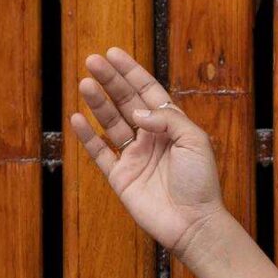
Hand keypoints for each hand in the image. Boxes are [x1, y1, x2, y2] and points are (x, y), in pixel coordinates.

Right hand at [68, 47, 224, 257]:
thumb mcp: (195, 142)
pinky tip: (77, 118)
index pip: (148, 92)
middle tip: (92, 61)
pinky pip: (100, 153)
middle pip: (126, 102)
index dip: (131, 72)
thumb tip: (138, 113)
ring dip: (98, 102)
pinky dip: (88, 136)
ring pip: (111, 123)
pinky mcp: (121, 178)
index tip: (113, 53)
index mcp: (171, 127)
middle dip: (110, 81)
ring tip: (85, 83)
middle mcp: (151, 138)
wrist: (194, 224)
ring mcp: (134, 157)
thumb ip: (168, 120)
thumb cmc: (201, 183)